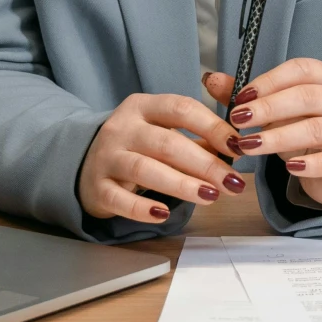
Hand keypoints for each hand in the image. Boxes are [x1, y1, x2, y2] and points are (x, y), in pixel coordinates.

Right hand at [77, 94, 248, 223]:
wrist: (84, 163)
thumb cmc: (135, 147)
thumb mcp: (161, 132)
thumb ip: (196, 137)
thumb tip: (235, 149)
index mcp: (142, 107)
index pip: (181, 108)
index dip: (213, 126)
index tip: (238, 146)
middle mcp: (122, 128)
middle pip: (167, 143)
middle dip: (205, 163)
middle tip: (232, 182)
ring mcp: (106, 157)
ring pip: (145, 169)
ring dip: (181, 184)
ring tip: (210, 196)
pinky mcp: (97, 188)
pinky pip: (120, 199)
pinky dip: (142, 208)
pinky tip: (164, 214)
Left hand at [202, 59, 321, 207]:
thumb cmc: (308, 130)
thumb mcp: (280, 112)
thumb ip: (249, 97)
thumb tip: (211, 80)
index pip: (300, 70)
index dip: (269, 81)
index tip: (240, 98)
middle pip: (307, 97)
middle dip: (269, 108)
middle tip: (239, 121)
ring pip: (316, 129)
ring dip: (279, 137)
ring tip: (250, 146)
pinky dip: (310, 165)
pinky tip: (289, 168)